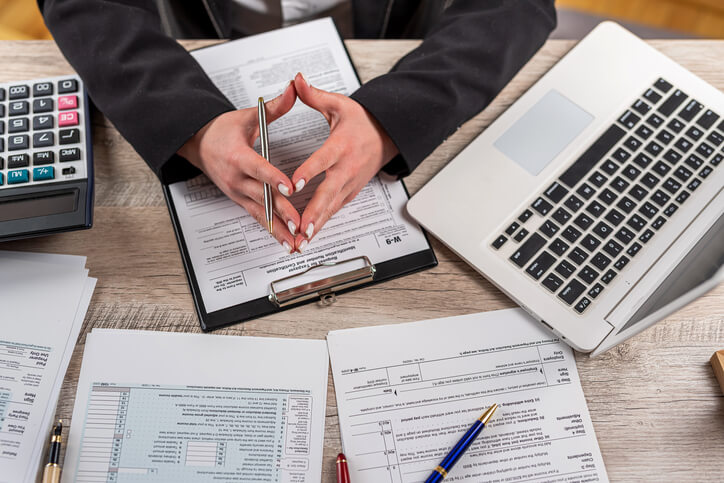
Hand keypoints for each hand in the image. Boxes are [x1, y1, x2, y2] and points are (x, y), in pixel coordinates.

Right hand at [178, 82, 299, 252]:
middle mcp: (236, 179)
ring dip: (279, 229)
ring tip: (295, 242)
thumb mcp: (247, 116)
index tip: (289, 186)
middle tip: (299, 222)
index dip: (274, 178)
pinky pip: (258, 219)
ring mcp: (237, 193)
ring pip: (261, 213)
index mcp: (238, 156)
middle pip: (262, 196)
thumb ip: (274, 106)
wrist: (198, 144)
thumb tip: (294, 88)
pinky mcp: (240, 201)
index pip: (258, 169)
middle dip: (281, 211)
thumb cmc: (222, 131)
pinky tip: (286, 242)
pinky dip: (273, 231)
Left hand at [291, 72, 398, 251]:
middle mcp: (347, 168)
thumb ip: (314, 96)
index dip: (309, 172)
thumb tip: (296, 80)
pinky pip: (334, 210)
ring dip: (317, 224)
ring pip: (332, 207)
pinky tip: (309, 236)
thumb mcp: (339, 105)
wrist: (386, 136)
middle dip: (315, 212)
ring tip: (303, 240)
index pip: (323, 160)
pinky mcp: (350, 193)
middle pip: (329, 192)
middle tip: (301, 226)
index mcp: (342, 146)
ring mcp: (350, 184)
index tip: (294, 183)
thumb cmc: (361, 122)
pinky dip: (322, 224)